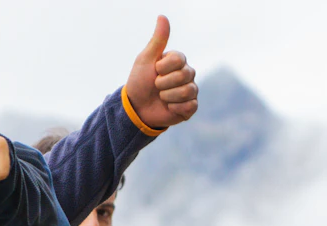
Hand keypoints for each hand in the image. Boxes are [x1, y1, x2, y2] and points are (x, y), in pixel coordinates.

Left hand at [124, 16, 197, 130]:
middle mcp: (187, 74)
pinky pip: (189, 106)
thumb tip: (162, 16)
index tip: (154, 71)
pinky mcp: (189, 108)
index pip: (179, 59)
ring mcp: (190, 91)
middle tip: (156, 86)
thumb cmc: (140, 81)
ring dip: (167, 96)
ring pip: (187, 91)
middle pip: (184, 75)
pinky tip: (168, 107)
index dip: (162, 68)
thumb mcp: (146, 59)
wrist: (136, 108)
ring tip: (161, 97)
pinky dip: (175, 108)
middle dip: (163, 83)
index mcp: (178, 61)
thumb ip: (158, 40)